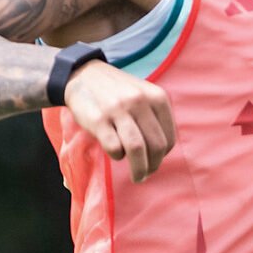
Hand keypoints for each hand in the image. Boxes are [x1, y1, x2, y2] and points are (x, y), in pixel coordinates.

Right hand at [63, 61, 176, 182]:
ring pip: (137, 150)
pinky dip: (118, 156)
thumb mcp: (143, 94)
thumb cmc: (117, 92)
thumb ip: (154, 117)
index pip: (169, 137)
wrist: (83, 75)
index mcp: (157, 97)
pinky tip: (115, 153)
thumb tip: (161, 153)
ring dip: (139, 169)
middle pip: (156, 146)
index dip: (163, 155)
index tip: (155, 160)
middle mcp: (140, 101)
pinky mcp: (98, 119)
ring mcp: (118, 109)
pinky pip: (114, 148)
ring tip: (137, 177)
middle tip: (146, 173)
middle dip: (153, 166)